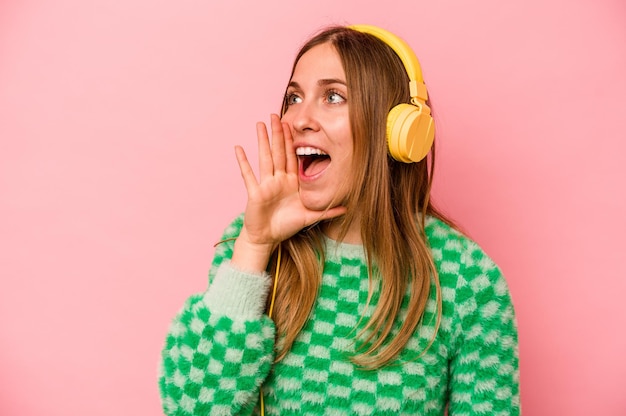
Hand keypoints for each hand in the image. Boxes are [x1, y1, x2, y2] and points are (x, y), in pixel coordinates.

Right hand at [232, 114, 345, 269]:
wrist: (266, 238)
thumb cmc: (285, 226)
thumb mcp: (309, 217)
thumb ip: (327, 211)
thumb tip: (347, 208)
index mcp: (291, 182)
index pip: (292, 157)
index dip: (292, 141)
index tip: (292, 125)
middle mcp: (278, 180)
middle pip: (278, 152)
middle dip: (278, 134)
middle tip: (275, 115)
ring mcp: (266, 184)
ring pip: (265, 158)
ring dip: (262, 141)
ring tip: (260, 124)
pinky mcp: (255, 192)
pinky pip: (248, 175)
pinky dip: (243, 162)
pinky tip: (238, 148)